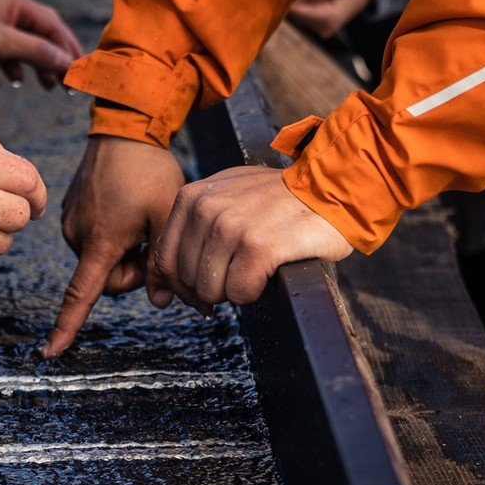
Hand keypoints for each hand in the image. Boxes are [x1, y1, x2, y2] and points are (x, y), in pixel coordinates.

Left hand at [0, 0, 83, 88]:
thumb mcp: (0, 44)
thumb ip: (36, 52)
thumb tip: (66, 61)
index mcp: (15, 1)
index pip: (52, 24)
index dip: (68, 47)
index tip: (82, 70)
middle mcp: (7, 8)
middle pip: (41, 33)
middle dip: (55, 57)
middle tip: (68, 83)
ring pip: (25, 45)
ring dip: (37, 64)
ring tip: (48, 86)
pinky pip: (7, 51)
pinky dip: (14, 65)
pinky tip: (15, 80)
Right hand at [42, 135, 186, 356]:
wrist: (125, 126)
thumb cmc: (148, 170)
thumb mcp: (167, 216)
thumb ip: (165, 263)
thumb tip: (164, 301)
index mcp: (100, 240)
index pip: (81, 295)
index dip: (67, 326)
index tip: (49, 353)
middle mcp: (79, 233)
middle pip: (109, 278)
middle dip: (134, 269)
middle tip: (154, 239)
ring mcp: (73, 219)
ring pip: (103, 258)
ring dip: (125, 249)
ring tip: (142, 216)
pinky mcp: (73, 206)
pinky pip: (95, 236)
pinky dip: (114, 232)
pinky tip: (129, 205)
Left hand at [155, 164, 351, 308]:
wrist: (325, 190)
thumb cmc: (274, 201)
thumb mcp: (224, 199)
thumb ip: (191, 231)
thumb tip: (160, 291)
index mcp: (191, 197)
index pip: (165, 259)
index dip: (181, 286)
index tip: (202, 291)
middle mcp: (206, 209)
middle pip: (187, 280)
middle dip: (212, 289)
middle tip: (239, 276)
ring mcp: (230, 226)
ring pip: (211, 290)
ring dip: (234, 290)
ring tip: (255, 268)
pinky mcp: (257, 246)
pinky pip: (239, 293)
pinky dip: (255, 292)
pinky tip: (268, 272)